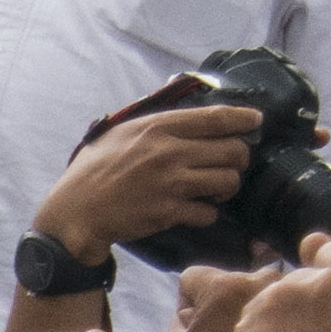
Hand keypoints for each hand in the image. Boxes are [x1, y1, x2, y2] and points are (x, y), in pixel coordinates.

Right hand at [36, 103, 252, 266]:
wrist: (75, 213)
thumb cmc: (91, 172)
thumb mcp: (117, 134)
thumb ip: (152, 125)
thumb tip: (185, 118)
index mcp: (157, 128)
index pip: (217, 117)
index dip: (244, 118)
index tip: (255, 120)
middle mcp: (169, 153)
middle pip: (234, 151)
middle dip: (238, 159)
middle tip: (227, 165)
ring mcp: (171, 184)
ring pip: (228, 181)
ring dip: (226, 187)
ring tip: (214, 189)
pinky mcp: (170, 212)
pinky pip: (209, 212)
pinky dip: (205, 213)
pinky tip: (192, 210)